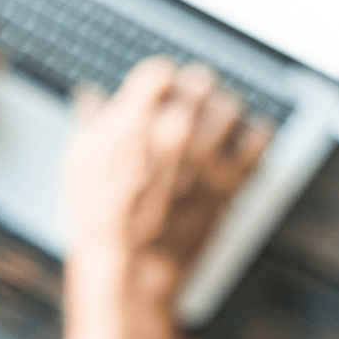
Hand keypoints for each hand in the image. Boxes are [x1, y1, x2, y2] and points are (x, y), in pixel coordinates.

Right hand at [64, 57, 271, 303]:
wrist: (131, 266)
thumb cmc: (100, 219)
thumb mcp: (79, 163)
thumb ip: (92, 123)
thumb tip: (93, 99)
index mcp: (135, 120)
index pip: (160, 72)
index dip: (159, 82)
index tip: (158, 90)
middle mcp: (175, 130)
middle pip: (200, 83)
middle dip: (192, 91)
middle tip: (189, 101)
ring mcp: (206, 155)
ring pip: (231, 107)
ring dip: (222, 112)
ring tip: (215, 122)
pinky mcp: (230, 180)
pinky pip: (258, 140)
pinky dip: (252, 137)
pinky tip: (241, 142)